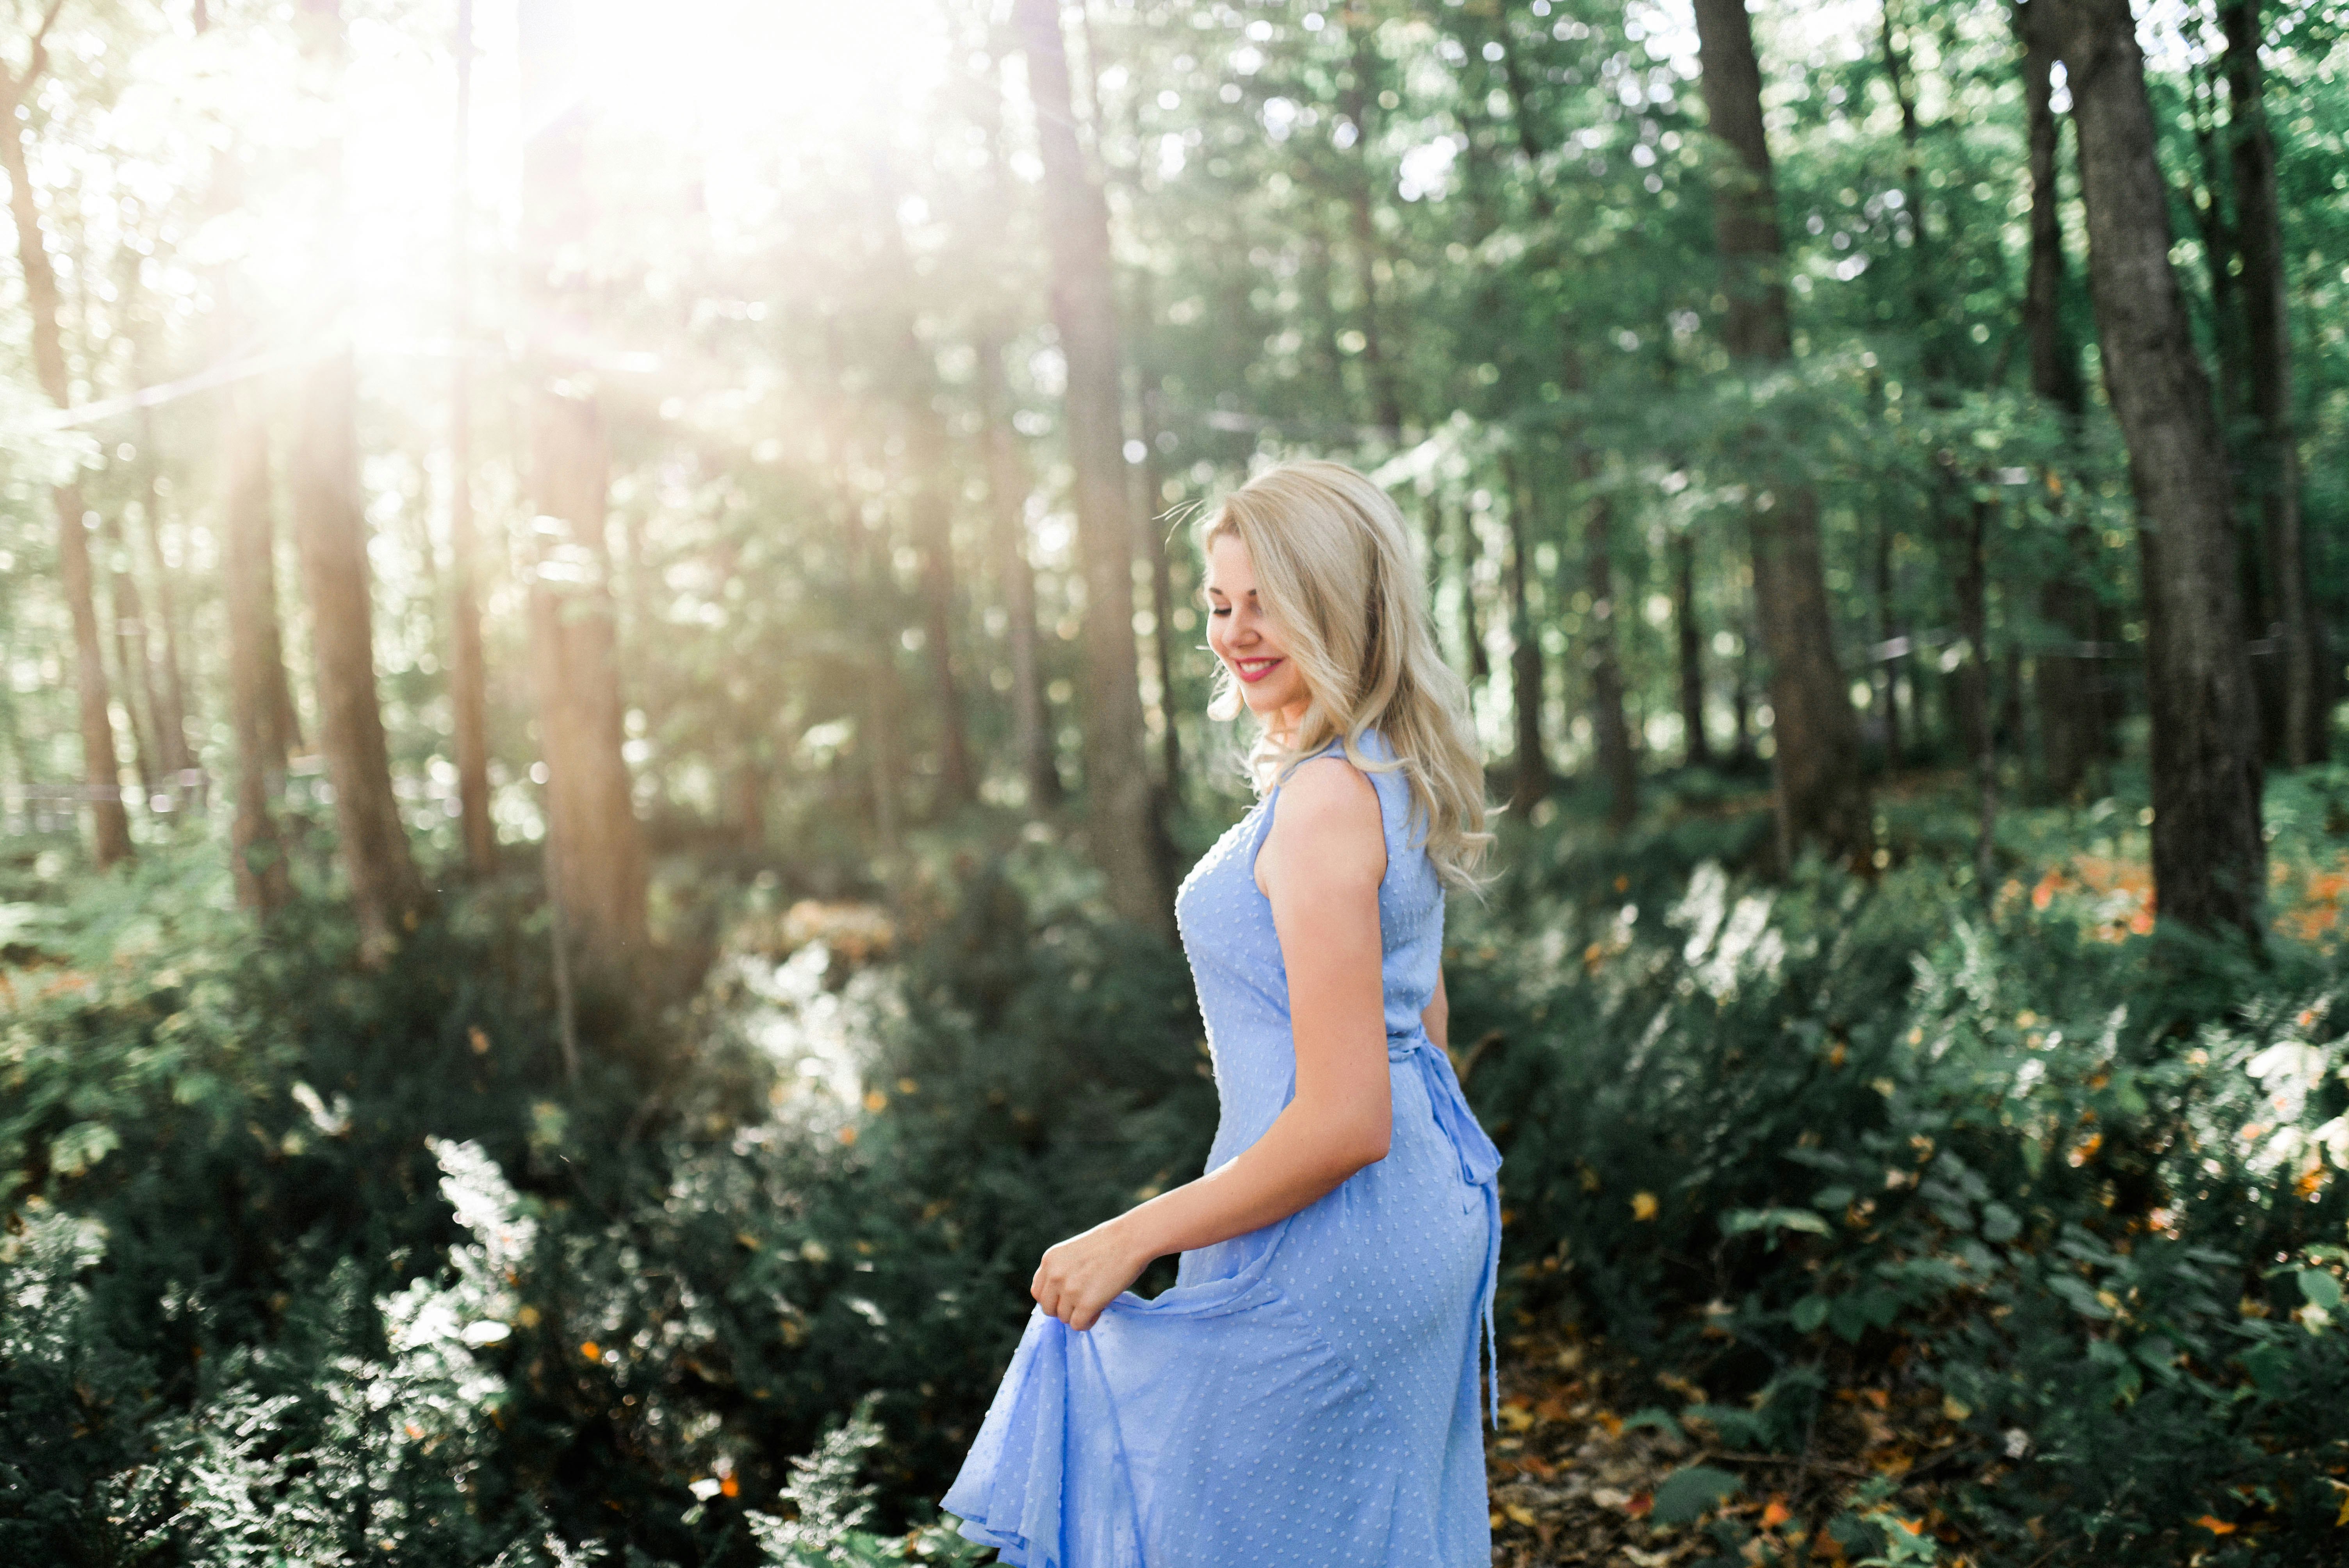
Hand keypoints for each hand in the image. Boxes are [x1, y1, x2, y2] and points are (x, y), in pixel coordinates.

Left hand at [1031, 1215, 1152, 1331]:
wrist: (1130, 1239)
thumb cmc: (1109, 1243)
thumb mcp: (1073, 1252)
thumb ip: (1061, 1271)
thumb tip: (1060, 1297)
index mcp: (1049, 1260)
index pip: (1038, 1292)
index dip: (1053, 1299)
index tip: (1068, 1297)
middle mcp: (1054, 1275)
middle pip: (1047, 1308)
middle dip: (1063, 1309)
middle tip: (1081, 1303)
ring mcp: (1069, 1290)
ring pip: (1063, 1318)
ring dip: (1078, 1315)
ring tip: (1095, 1303)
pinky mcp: (1086, 1304)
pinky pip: (1078, 1325)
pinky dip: (1088, 1322)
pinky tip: (1099, 1310)